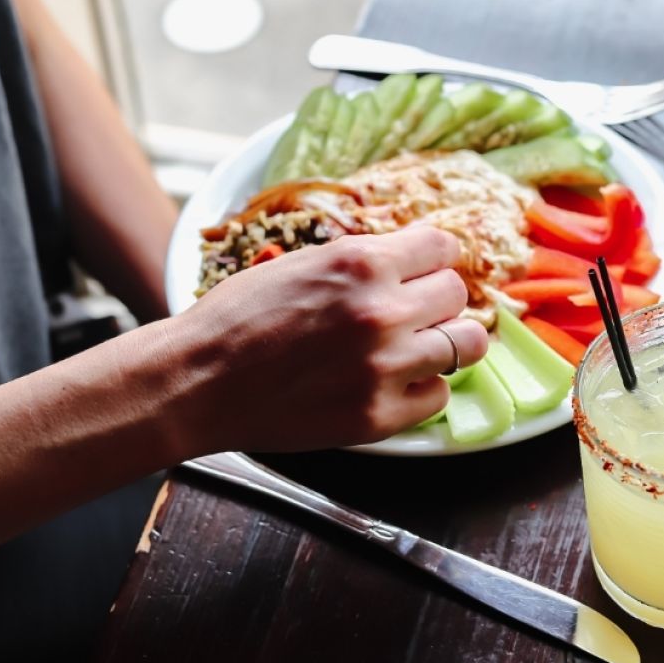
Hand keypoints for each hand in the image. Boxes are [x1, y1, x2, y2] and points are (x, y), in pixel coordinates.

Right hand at [166, 227, 487, 453]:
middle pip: (458, 294)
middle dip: (439, 300)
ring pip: (466, 346)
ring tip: (420, 347)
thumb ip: (362, 262)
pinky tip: (394, 383)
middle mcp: (382, 311)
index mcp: (361, 262)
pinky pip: (438, 396)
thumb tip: (412, 260)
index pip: (443, 247)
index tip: (427, 271)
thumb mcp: (302, 263)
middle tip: (418, 312)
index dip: (435, 259)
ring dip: (446, 343)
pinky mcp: (379, 416)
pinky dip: (422, 389)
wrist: (198, 382)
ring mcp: (384, 367)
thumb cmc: (238, 318)